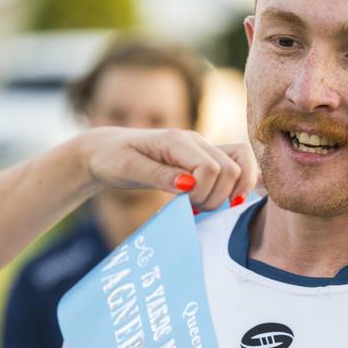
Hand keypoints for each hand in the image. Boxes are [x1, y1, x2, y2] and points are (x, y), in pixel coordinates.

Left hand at [80, 127, 258, 209]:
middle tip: (193, 207)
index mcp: (177, 140)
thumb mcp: (127, 168)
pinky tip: (232, 198)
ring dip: (229, 193)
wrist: (106, 150)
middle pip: (232, 169)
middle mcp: (196, 140)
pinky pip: (239, 163)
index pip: (211, 168)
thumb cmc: (113, 159)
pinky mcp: (207, 157)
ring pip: (241, 166)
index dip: (203, 192)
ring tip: (203, 204)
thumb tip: (189, 184)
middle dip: (217, 196)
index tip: (184, 202)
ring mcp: (204, 148)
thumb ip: (160, 176)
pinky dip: (241, 182)